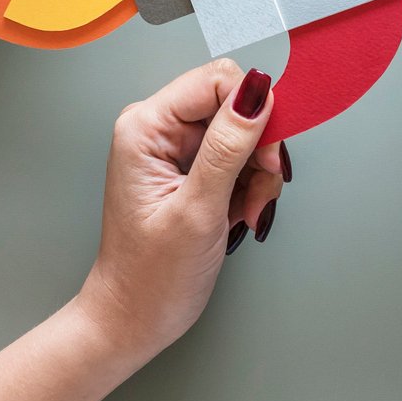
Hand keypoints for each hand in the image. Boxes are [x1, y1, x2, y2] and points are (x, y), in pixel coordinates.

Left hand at [75, 60, 288, 362]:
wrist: (134, 319)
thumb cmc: (151, 276)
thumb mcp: (198, 210)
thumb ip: (228, 146)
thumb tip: (257, 91)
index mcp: (145, 127)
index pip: (216, 80)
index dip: (253, 111)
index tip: (267, 156)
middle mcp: (156, 129)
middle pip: (234, 105)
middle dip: (258, 149)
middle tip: (257, 191)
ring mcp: (172, 149)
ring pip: (243, 133)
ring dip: (257, 174)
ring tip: (245, 212)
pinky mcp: (189, 169)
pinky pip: (237, 158)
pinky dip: (250, 186)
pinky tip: (239, 214)